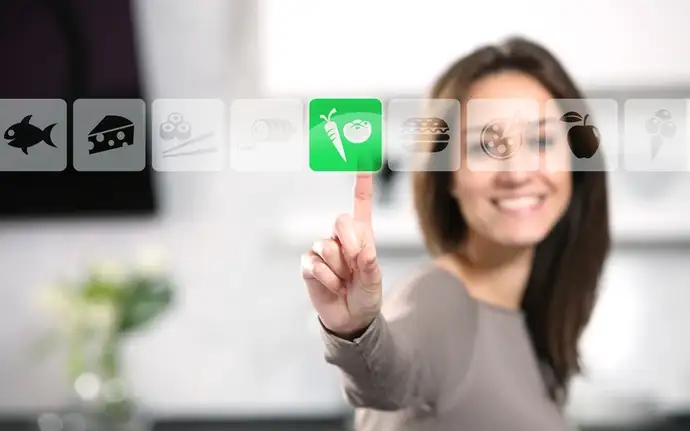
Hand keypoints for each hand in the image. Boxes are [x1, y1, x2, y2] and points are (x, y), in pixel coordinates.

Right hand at [301, 173, 382, 336]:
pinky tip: (332, 287)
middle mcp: (341, 238)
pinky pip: (314, 264)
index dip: (362, 182)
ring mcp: (323, 250)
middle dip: (350, 243)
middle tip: (356, 264)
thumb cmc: (367, 295)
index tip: (362, 159)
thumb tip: (363, 250)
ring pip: (326, 247)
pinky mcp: (309, 265)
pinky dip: (326, 279)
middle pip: (340, 220)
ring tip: (344, 282)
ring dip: (339, 270)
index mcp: (362, 235)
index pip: (360, 203)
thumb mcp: (374, 281)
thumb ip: (370, 264)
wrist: (351, 319)